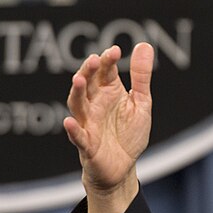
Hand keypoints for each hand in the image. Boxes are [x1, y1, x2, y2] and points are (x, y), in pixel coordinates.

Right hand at [63, 42, 153, 212]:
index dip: (107, 60)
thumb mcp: (141, 103)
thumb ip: (141, 76)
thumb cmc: (129, 133)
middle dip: (88, 71)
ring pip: (77, 105)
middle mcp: (95, 104)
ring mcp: (88, 123)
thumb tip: (144, 44)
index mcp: (108, 92)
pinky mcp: (87, 145)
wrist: (123, 167)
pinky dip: (73, 130)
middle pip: (87, 84)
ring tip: (78, 80)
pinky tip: (69, 122)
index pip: (104, 71)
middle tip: (93, 60)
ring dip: (76, 93)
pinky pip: (78, 137)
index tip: (115, 51)